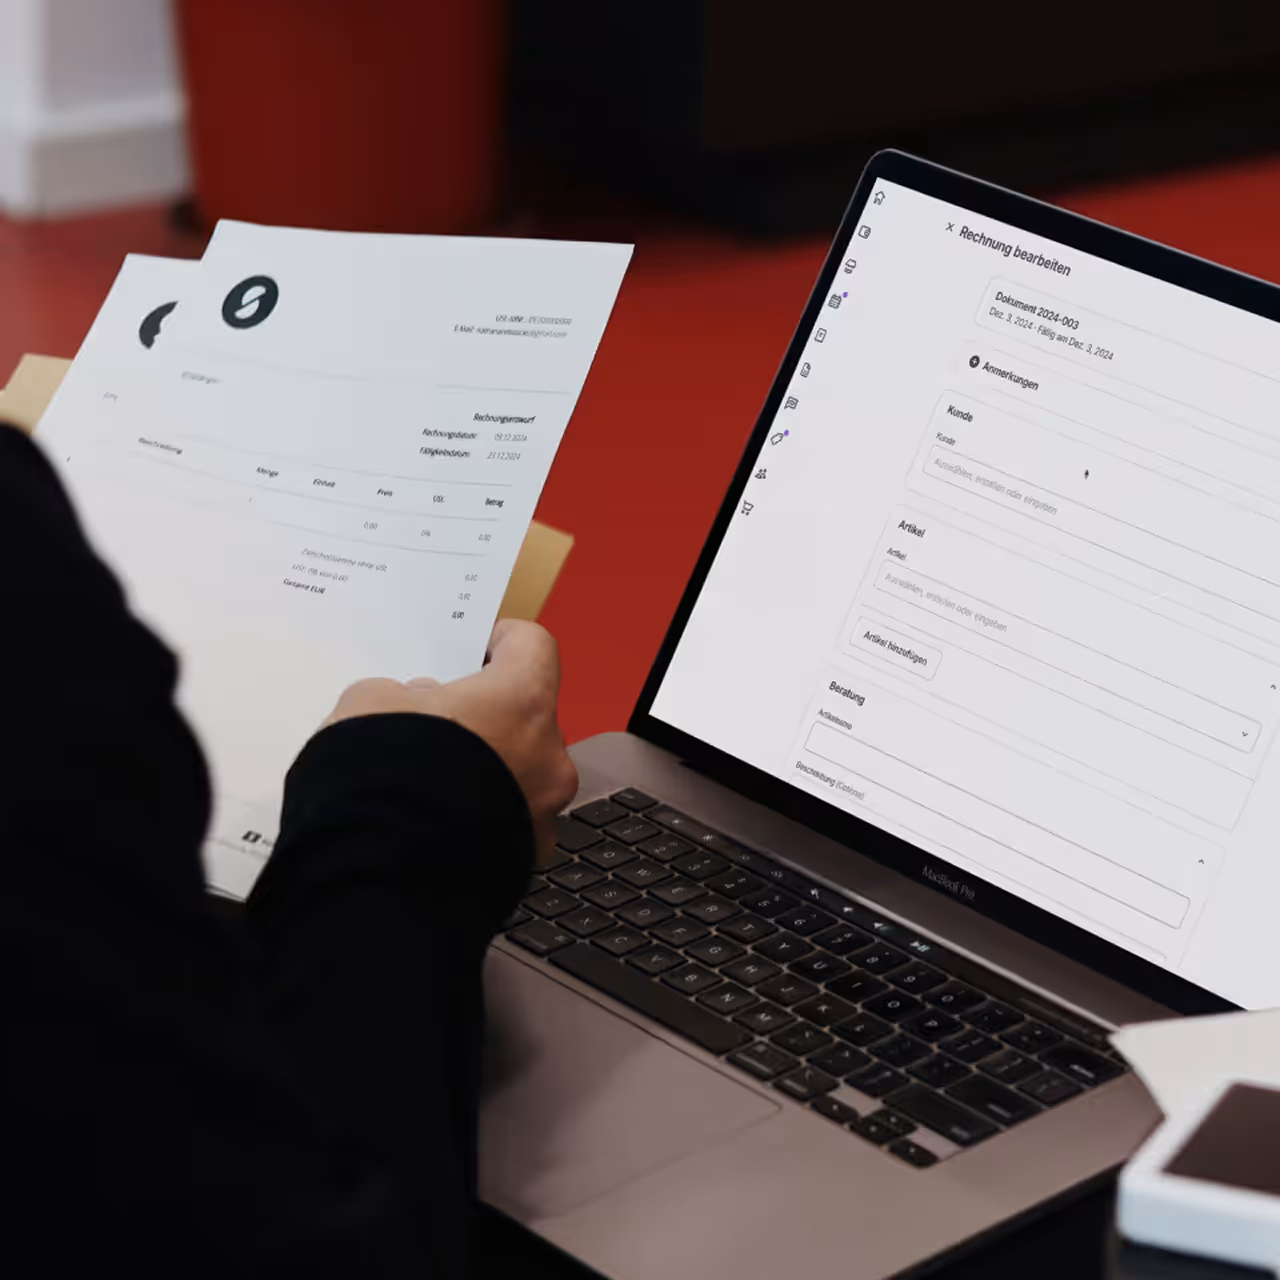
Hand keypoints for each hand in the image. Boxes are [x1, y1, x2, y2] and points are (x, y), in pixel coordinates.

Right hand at [325, 620, 577, 863]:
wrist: (381, 873)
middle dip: (485, 718)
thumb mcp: (370, 705)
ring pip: (521, 777)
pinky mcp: (524, 861)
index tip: (476, 647)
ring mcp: (543, 813)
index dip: (502, 641)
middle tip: (437, 722)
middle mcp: (549, 756)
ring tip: (430, 778)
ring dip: (486, 771)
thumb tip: (414, 706)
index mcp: (523, 701)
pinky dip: (481, 821)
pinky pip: (508, 827)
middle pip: (527, 718)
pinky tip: (436, 823)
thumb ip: (399, 695)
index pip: (534, 647)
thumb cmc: (384, 775)